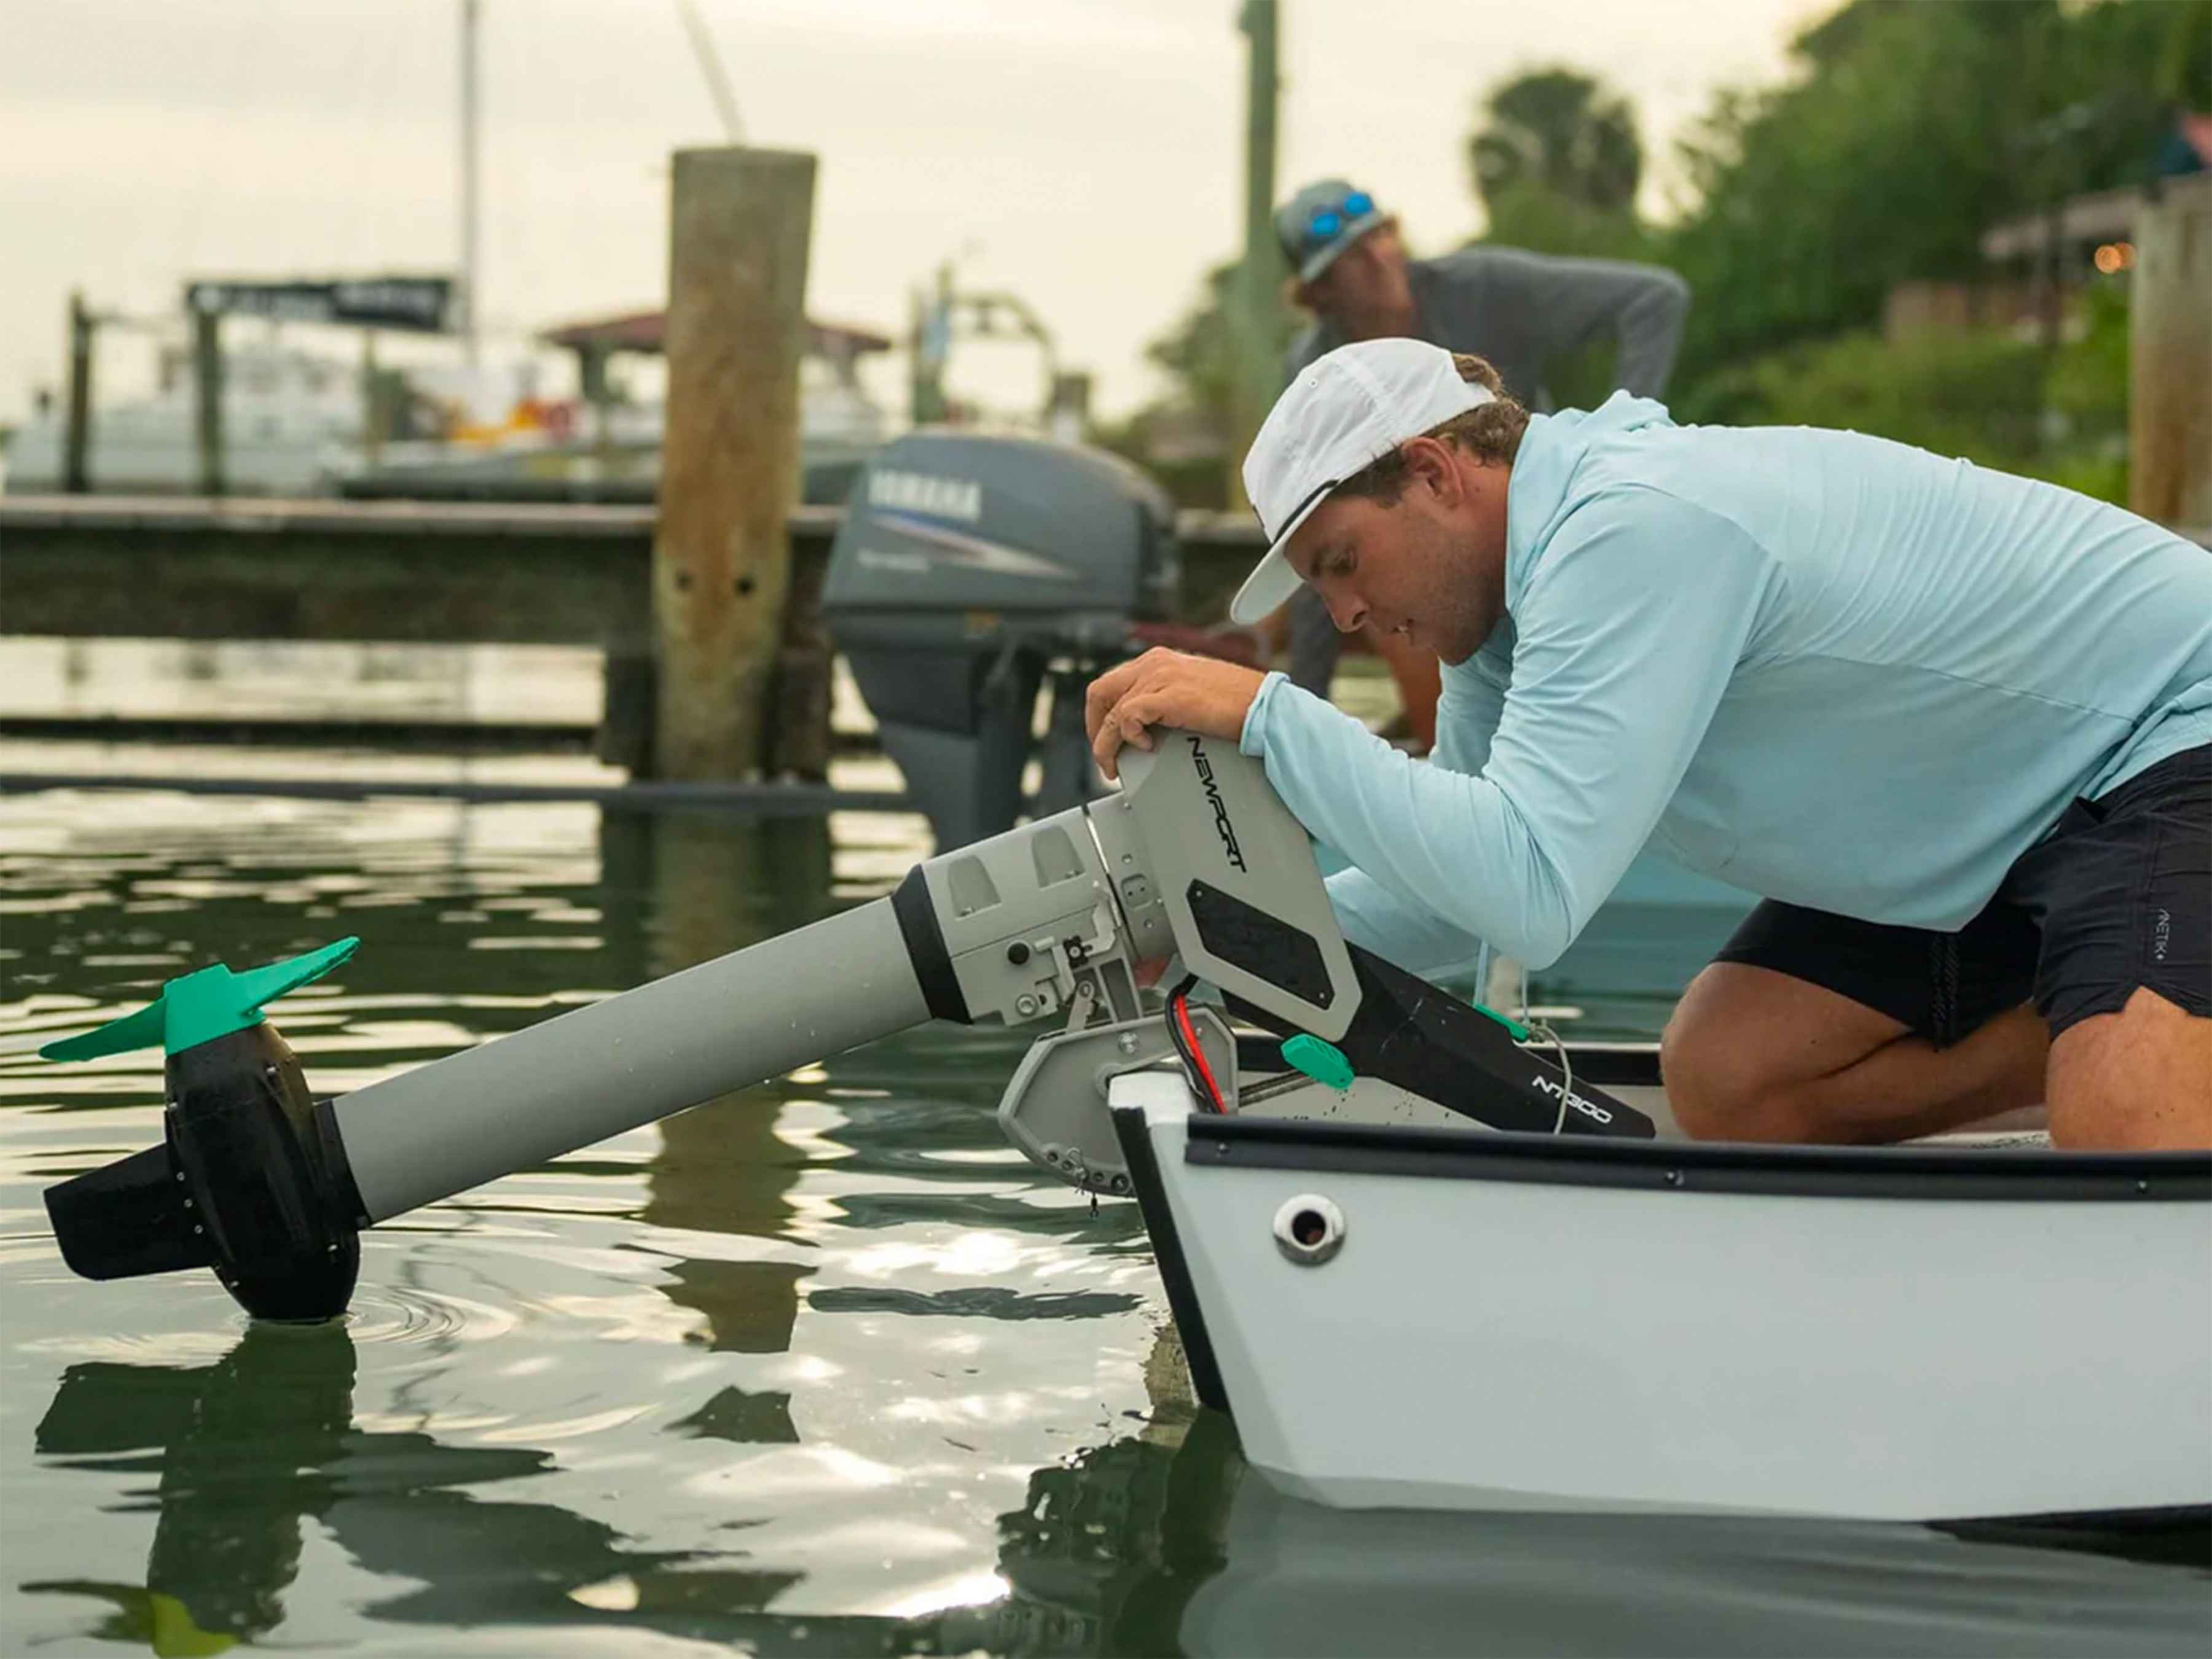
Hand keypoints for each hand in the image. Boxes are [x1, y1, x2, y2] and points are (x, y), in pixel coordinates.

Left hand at [1085, 648, 1265, 781]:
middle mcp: (1155, 663)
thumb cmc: (1237, 704)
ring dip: (1107, 743)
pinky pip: (1128, 716)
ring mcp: (1160, 677)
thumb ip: (1165, 699)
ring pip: (1111, 710)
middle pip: (1100, 691)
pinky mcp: (1169, 696)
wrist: (1263, 707)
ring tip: (1115, 764)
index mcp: (1159, 660)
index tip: (1107, 738)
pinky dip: (1128, 736)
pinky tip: (1144, 746)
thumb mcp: (1190, 693)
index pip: (1112, 683)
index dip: (1101, 714)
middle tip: (1104, 754)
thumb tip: (1143, 726)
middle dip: (1094, 727)